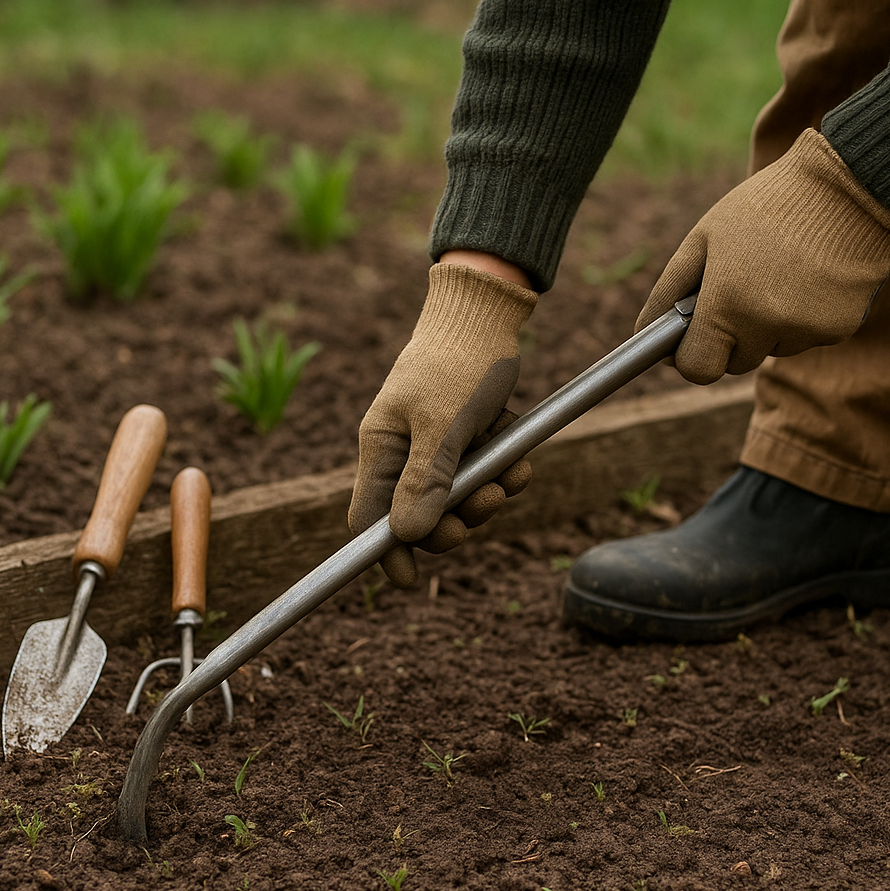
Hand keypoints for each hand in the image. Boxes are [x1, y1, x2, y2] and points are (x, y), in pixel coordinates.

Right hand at [351, 261, 536, 587]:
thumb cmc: (459, 361)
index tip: (410, 581)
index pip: (368, 518)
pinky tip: (521, 461)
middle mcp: (400, 449)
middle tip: (488, 506)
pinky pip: (480, 472)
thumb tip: (407, 536)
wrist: (487, 310)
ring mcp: (432, 443)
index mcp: (380, 446)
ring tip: (512, 478)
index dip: (386, 553)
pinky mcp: (463, 435)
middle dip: (455, 522)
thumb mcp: (444, 424)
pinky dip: (502, 471)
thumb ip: (426, 480)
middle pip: (416, 516)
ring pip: (454, 497)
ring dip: (487, 496)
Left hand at [636, 129, 889, 383]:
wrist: (847, 183)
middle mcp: (768, 326)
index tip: (694, 336)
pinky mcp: (840, 328)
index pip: (697, 369)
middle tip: (742, 287)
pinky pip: (807, 337)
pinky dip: (803, 316)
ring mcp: (807, 331)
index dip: (690, 355)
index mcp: (727, 305)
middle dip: (732, 336)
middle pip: (736, 362)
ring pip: (772, 349)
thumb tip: (647, 336)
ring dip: (769, 325)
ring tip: (782, 272)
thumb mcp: (704, 239)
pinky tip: (810, 277)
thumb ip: (670, 292)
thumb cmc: (765, 207)